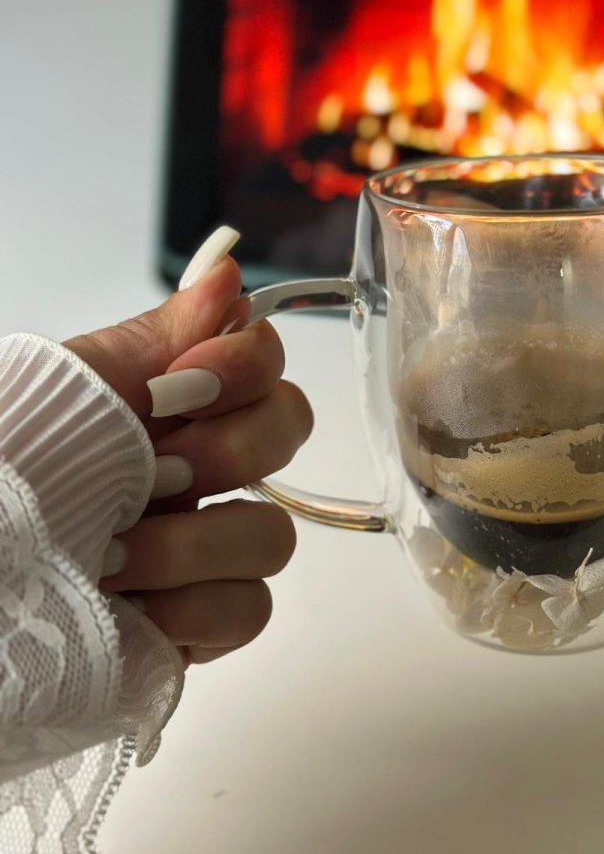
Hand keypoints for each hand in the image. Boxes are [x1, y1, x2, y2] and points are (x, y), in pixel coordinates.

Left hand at [65, 228, 307, 664]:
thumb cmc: (16, 464)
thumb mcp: (78, 388)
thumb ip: (163, 334)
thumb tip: (228, 269)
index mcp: (175, 403)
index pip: (264, 360)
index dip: (244, 366)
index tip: (176, 386)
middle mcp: (204, 467)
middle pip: (289, 431)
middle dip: (230, 450)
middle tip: (156, 471)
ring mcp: (209, 547)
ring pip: (275, 533)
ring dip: (191, 544)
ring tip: (112, 554)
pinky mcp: (204, 619)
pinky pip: (250, 608)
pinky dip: (191, 608)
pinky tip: (131, 607)